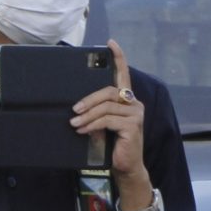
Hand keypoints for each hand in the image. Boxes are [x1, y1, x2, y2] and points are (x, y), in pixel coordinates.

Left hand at [70, 41, 149, 194]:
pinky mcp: (133, 125)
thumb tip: (77, 108)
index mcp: (127, 101)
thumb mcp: (103, 125)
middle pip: (109, 91)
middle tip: (74, 110)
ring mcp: (136, 114)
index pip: (124, 75)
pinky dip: (92, 124)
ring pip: (106, 106)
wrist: (125, 167)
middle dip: (88, 99)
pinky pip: (108, 119)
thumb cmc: (112, 146)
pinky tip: (83, 131)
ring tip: (74, 124)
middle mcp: (134, 104)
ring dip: (87, 115)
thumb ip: (97, 113)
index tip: (110, 43)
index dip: (118, 58)